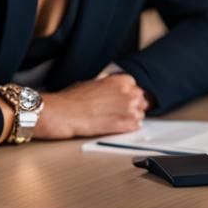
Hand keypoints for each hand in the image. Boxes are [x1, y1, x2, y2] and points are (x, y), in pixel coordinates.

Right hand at [34, 74, 148, 139]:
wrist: (67, 113)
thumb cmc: (74, 98)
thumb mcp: (94, 83)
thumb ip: (109, 86)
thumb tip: (112, 90)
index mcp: (121, 80)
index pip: (135, 86)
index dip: (128, 93)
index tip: (123, 98)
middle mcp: (129, 93)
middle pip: (141, 99)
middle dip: (133, 104)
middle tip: (120, 109)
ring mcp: (129, 110)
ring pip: (140, 114)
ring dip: (132, 116)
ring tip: (117, 118)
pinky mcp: (126, 125)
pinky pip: (136, 127)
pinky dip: (129, 127)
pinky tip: (117, 126)